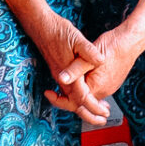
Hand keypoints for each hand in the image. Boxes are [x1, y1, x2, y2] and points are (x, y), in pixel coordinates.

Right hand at [31, 9, 109, 124]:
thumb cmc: (58, 31)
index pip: (82, 97)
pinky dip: (78, 95)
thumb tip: (101, 61)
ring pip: (71, 98)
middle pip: (75, 103)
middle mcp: (62, 78)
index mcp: (67, 74)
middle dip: (89, 113)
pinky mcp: (59, 71)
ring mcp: (59, 75)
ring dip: (84, 105)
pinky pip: (68, 90)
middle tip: (102, 119)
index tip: (104, 112)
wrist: (40, 26)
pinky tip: (86, 91)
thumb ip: (89, 51)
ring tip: (98, 109)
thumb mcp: (76, 38)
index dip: (94, 106)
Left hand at [59, 21, 144, 106]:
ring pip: (89, 96)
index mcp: (96, 86)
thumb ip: (75, 69)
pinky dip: (87, 90)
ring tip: (64, 89)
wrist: (131, 41)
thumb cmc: (113, 46)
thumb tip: (61, 78)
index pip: (75, 101)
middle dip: (68, 99)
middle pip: (82, 102)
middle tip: (54, 95)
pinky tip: (82, 82)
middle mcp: (104, 91)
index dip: (60, 99)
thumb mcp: (89, 55)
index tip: (50, 94)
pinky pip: (96, 91)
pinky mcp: (112, 83)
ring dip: (78, 94)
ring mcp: (109, 88)